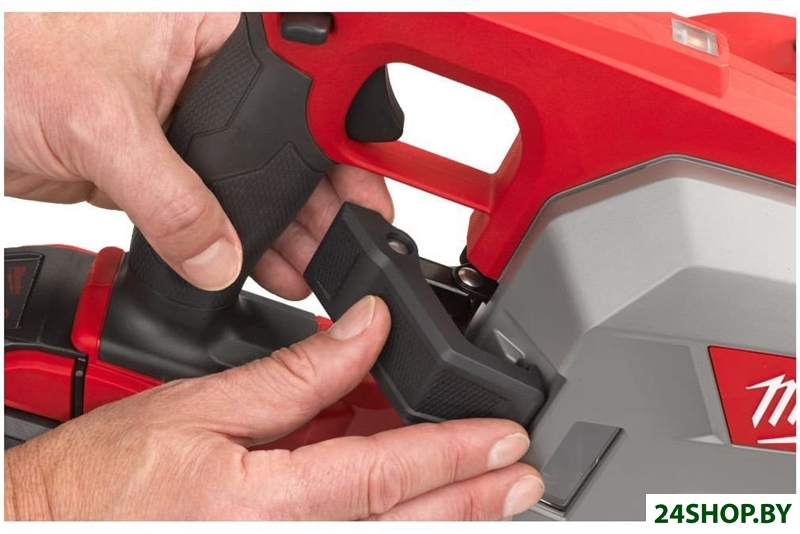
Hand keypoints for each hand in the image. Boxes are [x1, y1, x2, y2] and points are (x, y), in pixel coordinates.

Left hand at [4, 13, 392, 295]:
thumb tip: (218, 255)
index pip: (304, 77)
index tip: (362, 179)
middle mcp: (210, 71)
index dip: (339, 130)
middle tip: (347, 237)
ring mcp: (190, 120)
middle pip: (290, 137)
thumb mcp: (103, 124)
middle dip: (319, 193)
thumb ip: (172, 199)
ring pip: (256, 177)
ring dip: (283, 225)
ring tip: (310, 266)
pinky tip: (262, 263)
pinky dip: (238, 237)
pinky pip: (218, 205)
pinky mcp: (165, 164)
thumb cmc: (6, 58)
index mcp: (210, 31)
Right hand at [4, 297, 543, 519]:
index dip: (454, 455)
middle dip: (474, 498)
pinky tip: (420, 499)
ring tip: (494, 486)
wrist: (53, 530)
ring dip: (445, 511)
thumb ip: (295, 374)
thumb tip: (364, 331)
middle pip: (404, 523)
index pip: (387, 474)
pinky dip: (393, 518)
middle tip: (525, 476)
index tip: (503, 440)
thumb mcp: (200, 406)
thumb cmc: (104, 480)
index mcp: (265, 503)